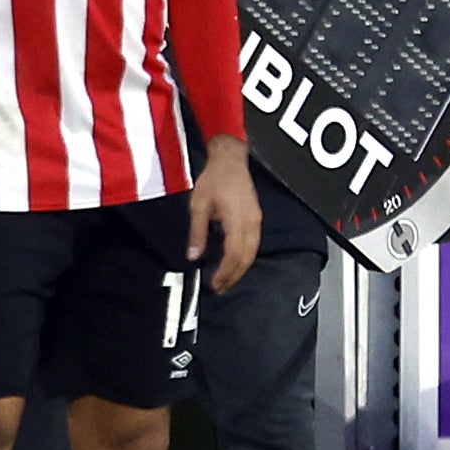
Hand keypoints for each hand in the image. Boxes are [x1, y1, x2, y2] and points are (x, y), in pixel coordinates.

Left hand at [189, 136, 261, 292]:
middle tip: (219, 288)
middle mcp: (251, 223)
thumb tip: (193, 257)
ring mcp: (256, 221)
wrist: (231, 161)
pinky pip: (253, 245)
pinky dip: (244, 258)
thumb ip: (197, 232)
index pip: (234, 254)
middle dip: (233, 276)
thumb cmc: (213, 181)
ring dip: (240, 269)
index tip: (213, 284)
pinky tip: (233, 263)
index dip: (225, 272)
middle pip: (246, 258)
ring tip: (225, 281)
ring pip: (252, 253)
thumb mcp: (198, 205)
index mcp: (237, 220)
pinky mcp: (256, 219)